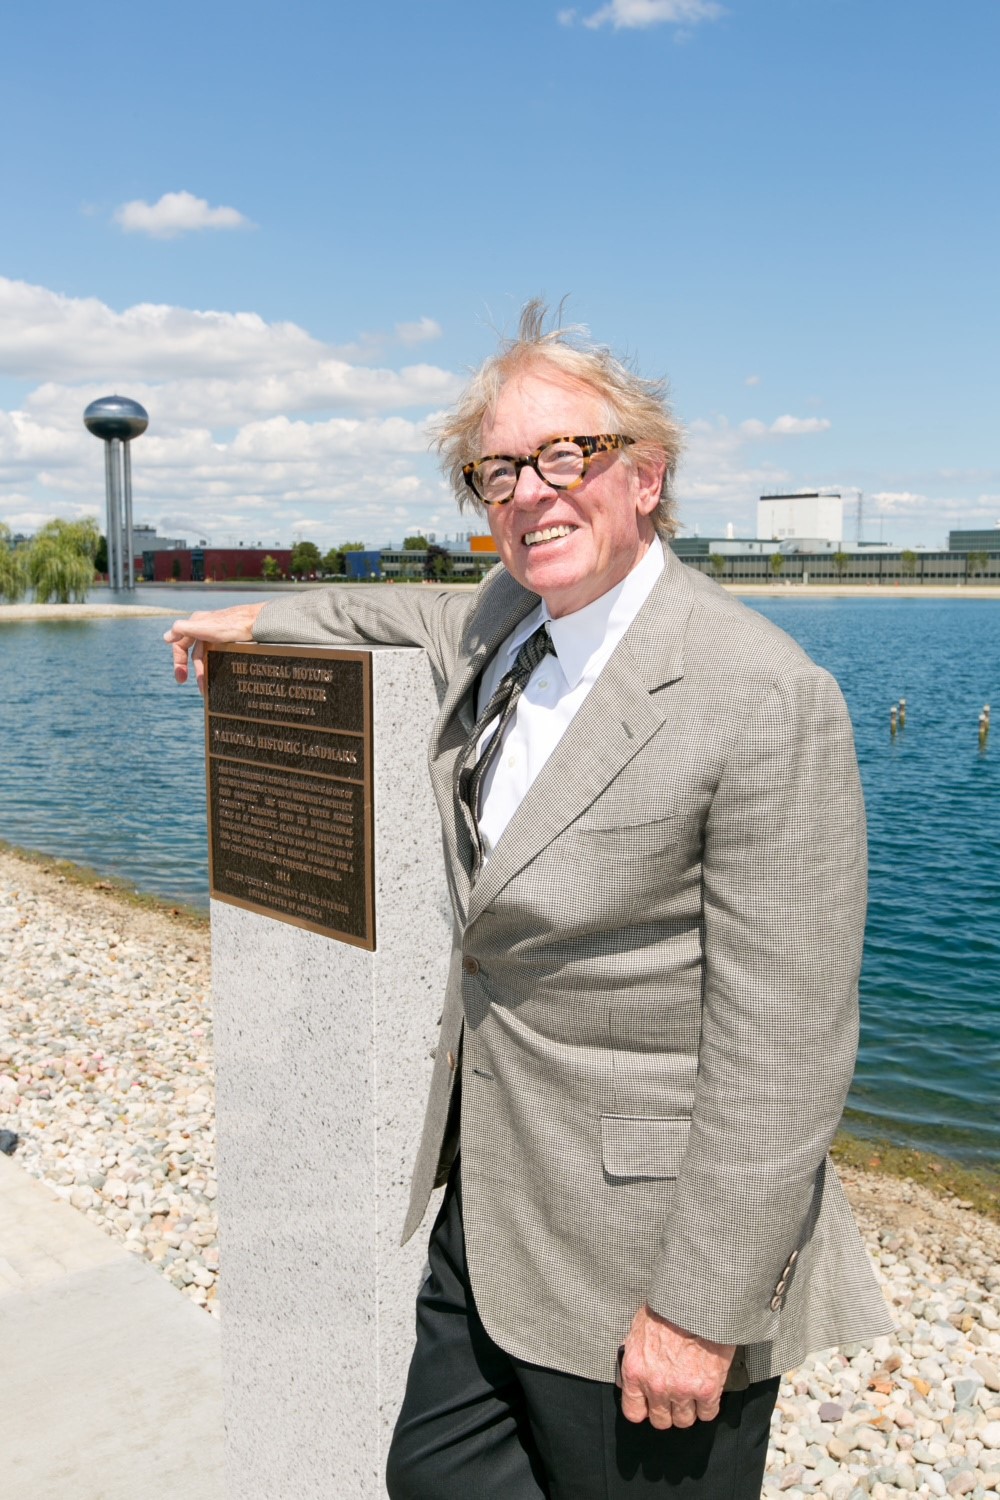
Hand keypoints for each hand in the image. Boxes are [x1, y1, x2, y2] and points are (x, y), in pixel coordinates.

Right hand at [163, 604, 263, 691]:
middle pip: (195, 654)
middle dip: (197, 672)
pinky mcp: (229, 640)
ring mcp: (217, 635)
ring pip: (207, 656)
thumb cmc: (233, 624)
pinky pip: (218, 655)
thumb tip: (166, 636)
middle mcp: (204, 629)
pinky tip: (219, 676)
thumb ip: (184, 630)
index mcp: (196, 624)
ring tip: (210, 687)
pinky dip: (216, 667)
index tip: (181, 679)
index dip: (178, 662)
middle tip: (201, 688)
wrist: (259, 622)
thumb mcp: (205, 628)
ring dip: (206, 672)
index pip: (180, 645)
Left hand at [618, 1305, 734, 1429]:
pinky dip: (707, 1406)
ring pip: (684, 1421)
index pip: (633, 1411)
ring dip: (688, 1410)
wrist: (697, 1301)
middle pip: (660, 1420)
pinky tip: (706, 1394)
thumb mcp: (638, 1328)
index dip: (643, 1409)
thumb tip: (631, 1374)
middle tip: (673, 1397)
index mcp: (635, 1370)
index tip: (650, 1405)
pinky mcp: (707, 1389)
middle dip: (667, 1410)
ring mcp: (682, 1389)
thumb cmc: (668, 1308)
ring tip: (691, 1394)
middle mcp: (656, 1385)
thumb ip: (634, 1356)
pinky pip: (707, 1413)